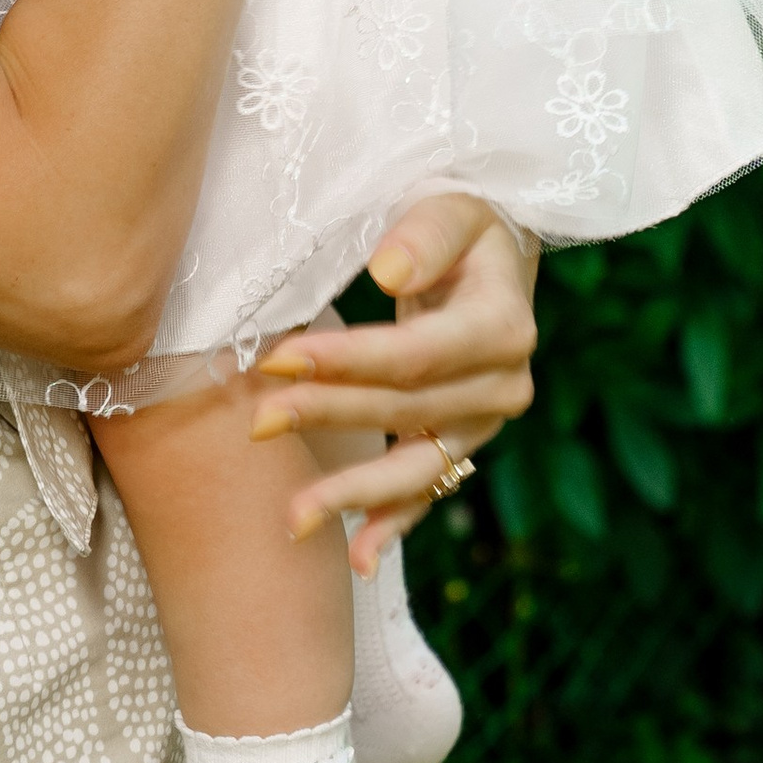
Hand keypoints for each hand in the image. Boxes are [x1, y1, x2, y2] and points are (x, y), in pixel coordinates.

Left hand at [247, 190, 537, 573]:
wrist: (492, 255)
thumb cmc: (461, 221)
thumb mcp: (450, 204)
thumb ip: (424, 233)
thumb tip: (388, 272)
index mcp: (504, 324)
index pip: (417, 355)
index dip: (347, 362)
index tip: (279, 360)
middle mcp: (504, 385)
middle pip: (406, 410)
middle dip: (329, 415)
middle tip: (259, 420)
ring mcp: (484, 422)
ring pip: (417, 468)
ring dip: (354, 494)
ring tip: (294, 519)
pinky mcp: (461, 443)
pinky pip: (426, 491)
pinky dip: (392, 524)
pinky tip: (355, 558)